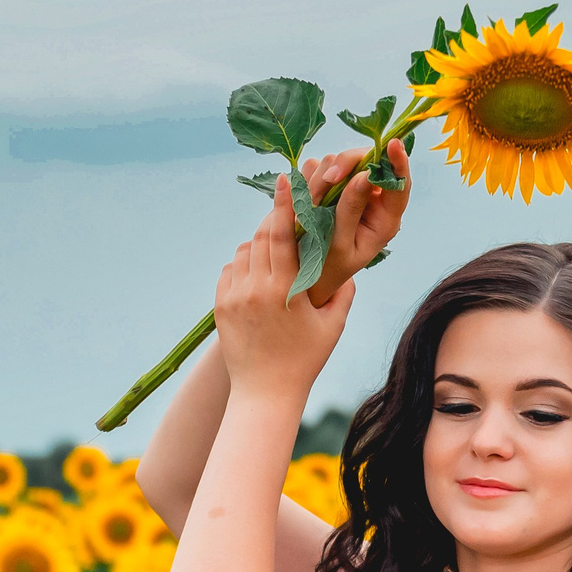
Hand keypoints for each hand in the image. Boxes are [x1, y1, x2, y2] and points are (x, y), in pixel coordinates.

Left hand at [214, 173, 355, 401]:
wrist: (264, 394)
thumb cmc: (305, 360)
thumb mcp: (332, 326)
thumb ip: (343, 294)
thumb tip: (351, 270)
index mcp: (283, 289)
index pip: (280, 235)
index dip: (285, 204)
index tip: (288, 178)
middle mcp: (253, 288)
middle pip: (261, 237)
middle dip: (274, 218)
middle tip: (287, 206)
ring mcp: (233, 297)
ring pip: (244, 252)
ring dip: (259, 244)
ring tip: (277, 248)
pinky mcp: (220, 306)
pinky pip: (230, 271)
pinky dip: (244, 264)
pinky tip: (259, 272)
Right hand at [302, 138, 409, 307]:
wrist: (304, 275)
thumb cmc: (327, 267)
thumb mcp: (340, 243)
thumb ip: (352, 209)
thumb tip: (365, 176)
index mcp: (385, 218)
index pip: (399, 183)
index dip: (398, 161)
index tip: (393, 143)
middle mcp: (370, 199)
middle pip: (365, 161)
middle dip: (345, 166)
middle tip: (328, 181)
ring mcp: (348, 189)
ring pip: (338, 161)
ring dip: (321, 178)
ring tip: (308, 208)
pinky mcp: (327, 185)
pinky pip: (317, 167)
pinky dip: (308, 179)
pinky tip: (302, 202)